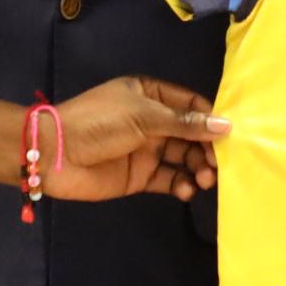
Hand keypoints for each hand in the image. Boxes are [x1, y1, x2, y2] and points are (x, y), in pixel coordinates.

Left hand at [46, 76, 229, 199]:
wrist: (53, 154)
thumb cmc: (98, 123)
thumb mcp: (143, 116)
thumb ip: (184, 123)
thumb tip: (225, 125)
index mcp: (150, 95)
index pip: (190, 104)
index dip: (211, 118)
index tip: (231, 135)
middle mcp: (152, 121)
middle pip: (191, 134)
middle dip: (208, 148)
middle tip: (219, 165)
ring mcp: (146, 150)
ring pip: (184, 158)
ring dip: (198, 168)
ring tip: (206, 180)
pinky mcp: (140, 177)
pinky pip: (169, 180)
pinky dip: (182, 185)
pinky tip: (186, 190)